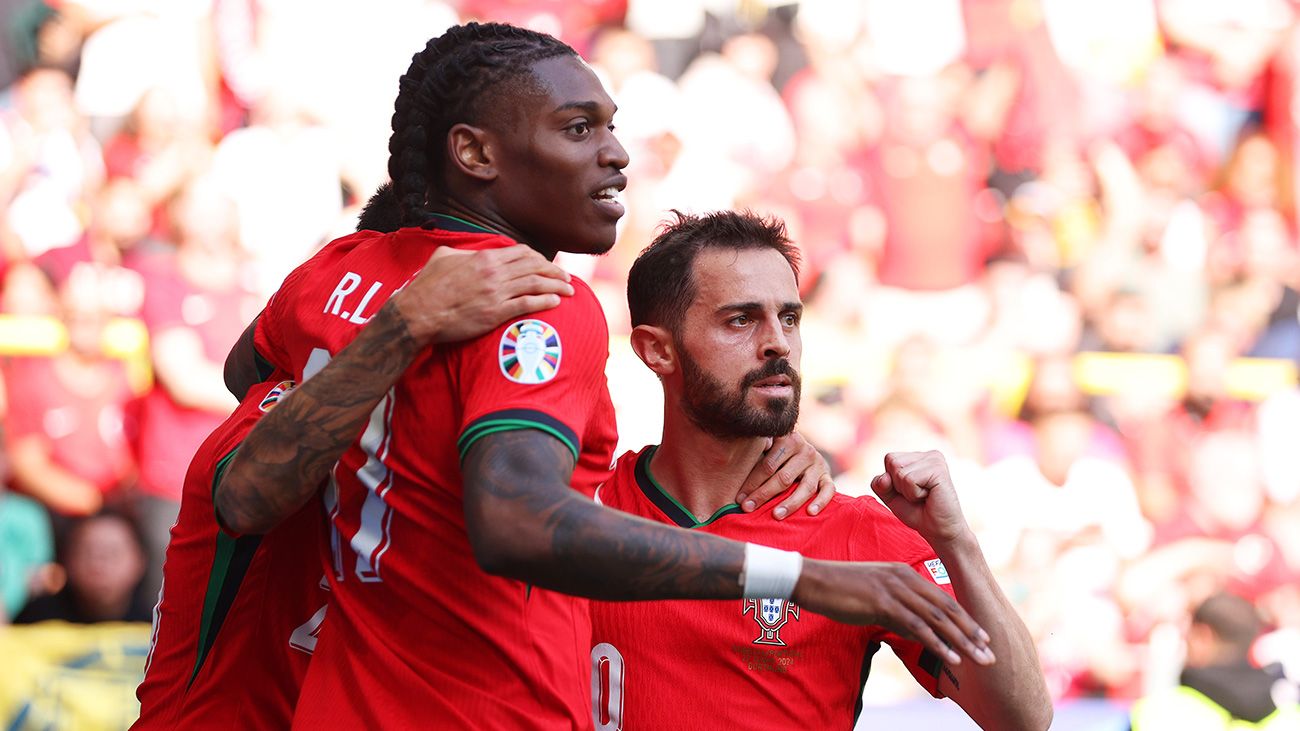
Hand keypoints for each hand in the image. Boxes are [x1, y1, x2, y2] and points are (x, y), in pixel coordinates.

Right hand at [391, 245, 573, 344]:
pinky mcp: (495, 313)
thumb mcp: (443, 258)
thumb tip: (466, 251)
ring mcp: (496, 293)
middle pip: (534, 267)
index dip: (539, 258)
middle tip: (566, 277)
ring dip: (557, 286)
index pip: (521, 253)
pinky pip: (527, 304)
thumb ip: (461, 252)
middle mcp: (494, 273)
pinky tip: (557, 302)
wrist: (418, 313)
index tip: (547, 265)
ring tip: (571, 290)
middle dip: (554, 272)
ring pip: (536, 284)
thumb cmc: (427, 286)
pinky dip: (545, 301)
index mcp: (484, 258)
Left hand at [736, 433, 834, 518]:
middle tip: (748, 508)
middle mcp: (804, 450)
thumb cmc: (777, 454)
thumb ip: (756, 456)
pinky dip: (821, 501)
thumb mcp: (768, 449)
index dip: (752, 482)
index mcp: (787, 440)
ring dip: (790, 503)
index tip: (739, 498)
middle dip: (764, 494)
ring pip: (805, 486)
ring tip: (776, 515)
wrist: (804, 451)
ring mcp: (818, 464)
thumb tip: (728, 473)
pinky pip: (828, 489)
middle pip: (783, 477)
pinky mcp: (827, 476)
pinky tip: (811, 512)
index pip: (768, 465)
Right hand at [795, 558, 993, 666]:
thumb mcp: (873, 596)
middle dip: (971, 632)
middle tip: (989, 652)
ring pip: (937, 618)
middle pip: (947, 608)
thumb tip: (911, 629)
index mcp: (903, 574)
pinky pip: (917, 625)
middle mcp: (904, 579)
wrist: (811, 579)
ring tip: (979, 658)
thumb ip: (895, 609)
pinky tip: (951, 656)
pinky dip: (937, 642)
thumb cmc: (837, 589)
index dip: (964, 618)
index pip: (942, 598)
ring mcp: (895, 589)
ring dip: (961, 641)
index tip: (981, 636)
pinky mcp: (883, 602)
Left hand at [870, 451, 969, 545]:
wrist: (938, 530)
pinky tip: (929, 496)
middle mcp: (928, 454)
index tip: (910, 491)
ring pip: (899, 472)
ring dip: (907, 491)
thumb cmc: (917, 512)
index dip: (892, 480)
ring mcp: (935, 460)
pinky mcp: (939, 469)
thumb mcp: (890, 496)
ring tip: (924, 496)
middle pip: (892, 461)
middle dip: (898, 485)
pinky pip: (909, 480)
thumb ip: (880, 484)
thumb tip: (885, 477)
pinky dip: (914, 494)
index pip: (889, 458)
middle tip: (918, 495)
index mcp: (919, 456)